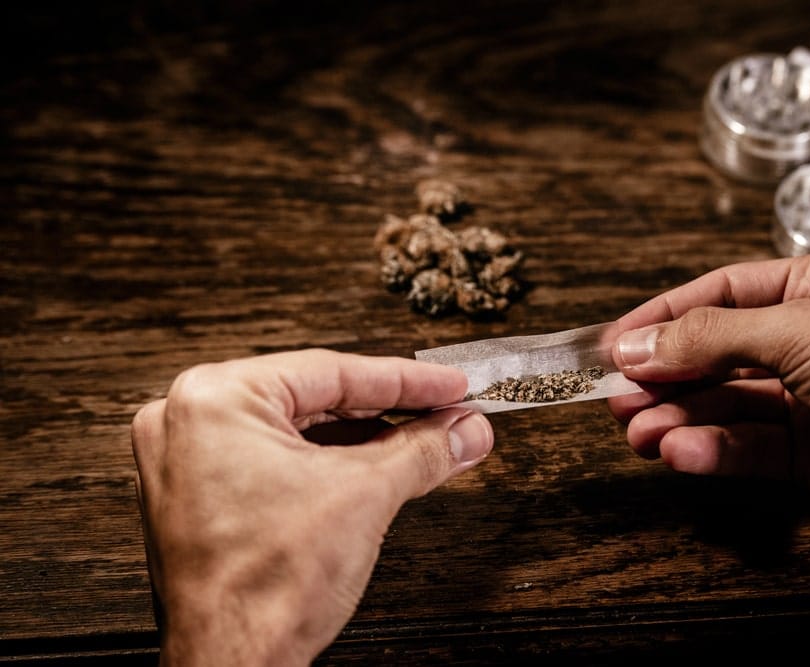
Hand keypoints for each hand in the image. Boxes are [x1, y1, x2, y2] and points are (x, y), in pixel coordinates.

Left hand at [130, 349, 492, 665]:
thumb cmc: (263, 589)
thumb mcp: (366, 495)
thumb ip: (423, 450)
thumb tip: (462, 430)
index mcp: (214, 399)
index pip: (332, 373)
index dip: (406, 380)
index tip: (448, 386)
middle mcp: (188, 422)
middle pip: (316, 399)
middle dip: (391, 411)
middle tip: (446, 413)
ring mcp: (189, 462)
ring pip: (299, 431)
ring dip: (366, 438)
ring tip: (426, 439)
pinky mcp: (202, 497)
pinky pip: (278, 460)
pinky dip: (331, 463)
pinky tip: (379, 464)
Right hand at [609, 255, 809, 546]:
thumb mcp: (795, 331)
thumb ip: (708, 337)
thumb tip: (636, 346)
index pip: (721, 294)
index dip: (665, 317)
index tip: (616, 342)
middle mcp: (808, 342)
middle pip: (714, 354)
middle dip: (664, 376)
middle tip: (616, 396)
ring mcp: (808, 400)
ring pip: (723, 405)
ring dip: (677, 418)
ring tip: (638, 432)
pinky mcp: (808, 455)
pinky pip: (745, 448)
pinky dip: (710, 451)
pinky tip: (680, 453)